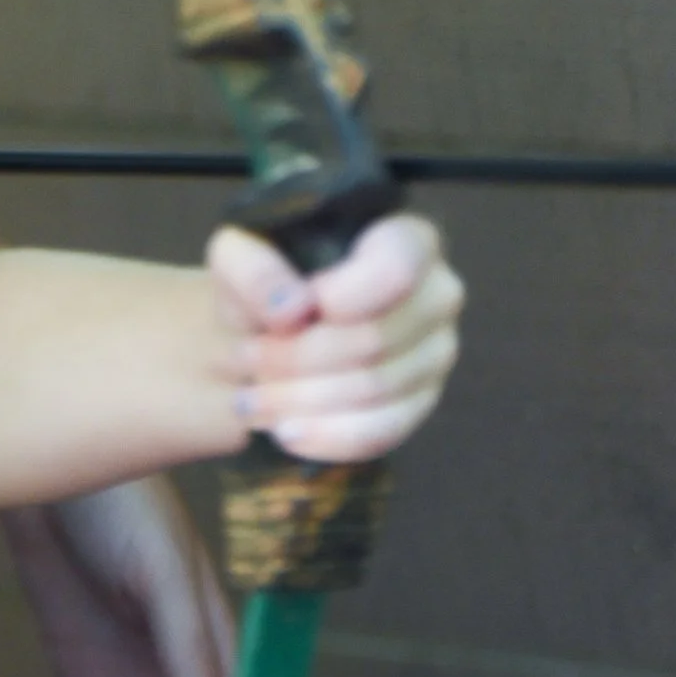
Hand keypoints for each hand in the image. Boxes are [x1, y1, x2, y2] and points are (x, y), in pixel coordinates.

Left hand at [209, 210, 463, 460]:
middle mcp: (437, 295)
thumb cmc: (262, 285)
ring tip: (250, 398)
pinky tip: (285, 431)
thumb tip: (291, 310)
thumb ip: (254, 270)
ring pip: (375, 389)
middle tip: (245, 360)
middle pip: (375, 338)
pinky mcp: (420, 404)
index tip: (289, 313)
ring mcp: (436, 353)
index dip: (345, 294)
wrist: (267, 333)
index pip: (398, 265)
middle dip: (299, 357)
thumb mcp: (238, 258)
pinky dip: (328, 436)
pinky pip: (383, 431)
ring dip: (303, 400)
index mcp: (408, 240)